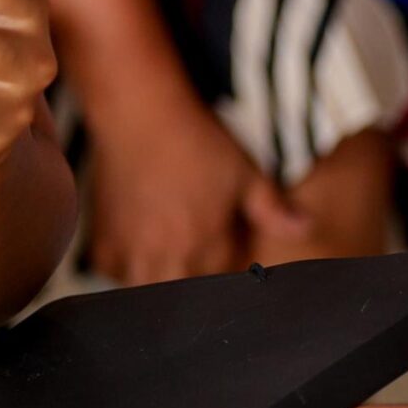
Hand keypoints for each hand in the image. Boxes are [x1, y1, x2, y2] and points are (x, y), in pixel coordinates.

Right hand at [85, 87, 306, 283]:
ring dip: (157, 276)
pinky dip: (124, 264)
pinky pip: (115, 272)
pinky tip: (136, 238)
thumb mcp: (244, 173)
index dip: (226, 267)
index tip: (224, 246)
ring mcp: (129, 252)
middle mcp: (164, 259)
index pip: (220, 286)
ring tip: (163, 243)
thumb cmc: (194, 139)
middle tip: (192, 242)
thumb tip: (305, 229)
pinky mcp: (102, 241)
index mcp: (204, 249)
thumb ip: (273, 210)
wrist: (137, 112)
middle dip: (191, 280)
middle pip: (182, 296)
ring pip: (147, 288)